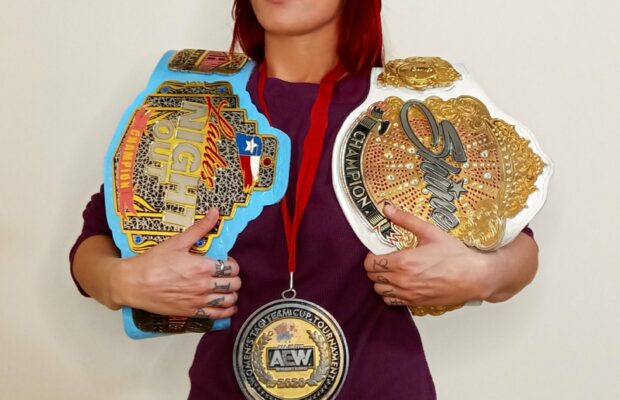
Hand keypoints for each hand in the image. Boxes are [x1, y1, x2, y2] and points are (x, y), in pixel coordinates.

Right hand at [111, 208, 240, 318]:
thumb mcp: (177, 242)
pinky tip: (227, 307)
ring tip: (227, 289)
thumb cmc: (153, 261)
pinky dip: (226, 311)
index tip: (224, 262)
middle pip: (234, 284)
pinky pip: (217, 316)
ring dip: (232, 294)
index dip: (232, 264)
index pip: (232, 267)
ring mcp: (198, 301)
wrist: (132, 283)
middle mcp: (204, 285)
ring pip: (229, 300)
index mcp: (203, 267)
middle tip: (226, 275)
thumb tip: (215, 212)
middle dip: (234, 278)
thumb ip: (199, 228)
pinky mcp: (191, 313)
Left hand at [364, 205, 491, 306]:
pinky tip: (400, 284)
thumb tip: (387, 209)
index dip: (371, 257)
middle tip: (385, 260)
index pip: (370, 264)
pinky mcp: (416, 303)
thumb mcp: (430, 232)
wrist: (475, 277)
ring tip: (391, 272)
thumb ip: (406, 220)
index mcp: (402, 262)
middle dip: (375, 268)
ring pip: (379, 291)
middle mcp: (402, 280)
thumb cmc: (455, 255)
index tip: (378, 252)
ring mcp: (408, 294)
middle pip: (372, 278)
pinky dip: (391, 294)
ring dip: (381, 282)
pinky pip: (392, 301)